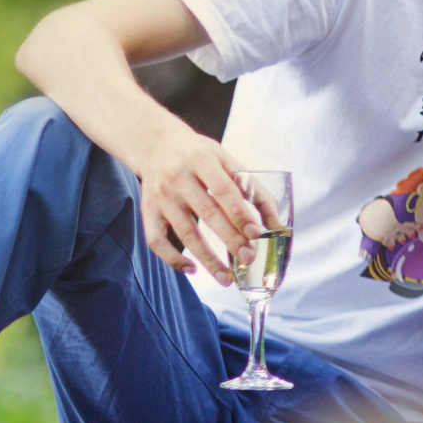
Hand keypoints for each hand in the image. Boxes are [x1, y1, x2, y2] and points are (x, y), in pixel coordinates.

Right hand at [133, 123, 259, 284]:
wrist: (154, 144)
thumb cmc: (198, 154)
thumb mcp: (224, 158)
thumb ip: (250, 185)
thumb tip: (275, 219)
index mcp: (201, 161)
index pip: (223, 189)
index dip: (240, 212)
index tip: (257, 233)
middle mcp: (178, 179)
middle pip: (206, 213)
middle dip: (230, 238)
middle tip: (249, 258)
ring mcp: (160, 197)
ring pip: (184, 233)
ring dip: (206, 258)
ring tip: (226, 278)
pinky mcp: (147, 212)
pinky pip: (157, 241)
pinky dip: (173, 258)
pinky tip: (192, 269)